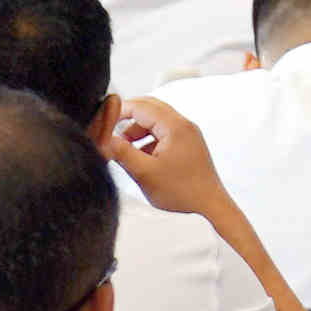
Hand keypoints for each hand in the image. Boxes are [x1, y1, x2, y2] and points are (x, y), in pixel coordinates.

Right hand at [100, 97, 230, 216]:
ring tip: (124, 150)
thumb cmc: (182, 190)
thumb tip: (102, 138)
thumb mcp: (144, 172)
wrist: (210, 204)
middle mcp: (184, 125)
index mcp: (175, 126)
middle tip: (108, 132)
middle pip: (149, 108)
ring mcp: (188, 133)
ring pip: (155, 121)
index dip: (118, 110)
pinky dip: (148, 139)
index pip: (141, 106)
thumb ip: (121, 152)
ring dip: (137, 130)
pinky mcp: (188, 143)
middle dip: (127, 118)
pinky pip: (163, 132)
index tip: (101, 121)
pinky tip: (140, 157)